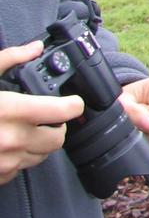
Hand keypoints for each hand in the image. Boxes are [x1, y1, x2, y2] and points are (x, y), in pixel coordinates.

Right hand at [0, 42, 84, 184]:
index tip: (71, 101)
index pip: (64, 111)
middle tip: (47, 117)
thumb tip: (34, 47)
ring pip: (41, 156)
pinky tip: (5, 146)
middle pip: (58, 138)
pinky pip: (19, 170)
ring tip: (23, 130)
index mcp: (13, 110)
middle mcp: (13, 139)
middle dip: (56, 127)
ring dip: (39, 144)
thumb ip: (9, 59)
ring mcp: (4, 162)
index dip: (72, 104)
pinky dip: (18, 159)